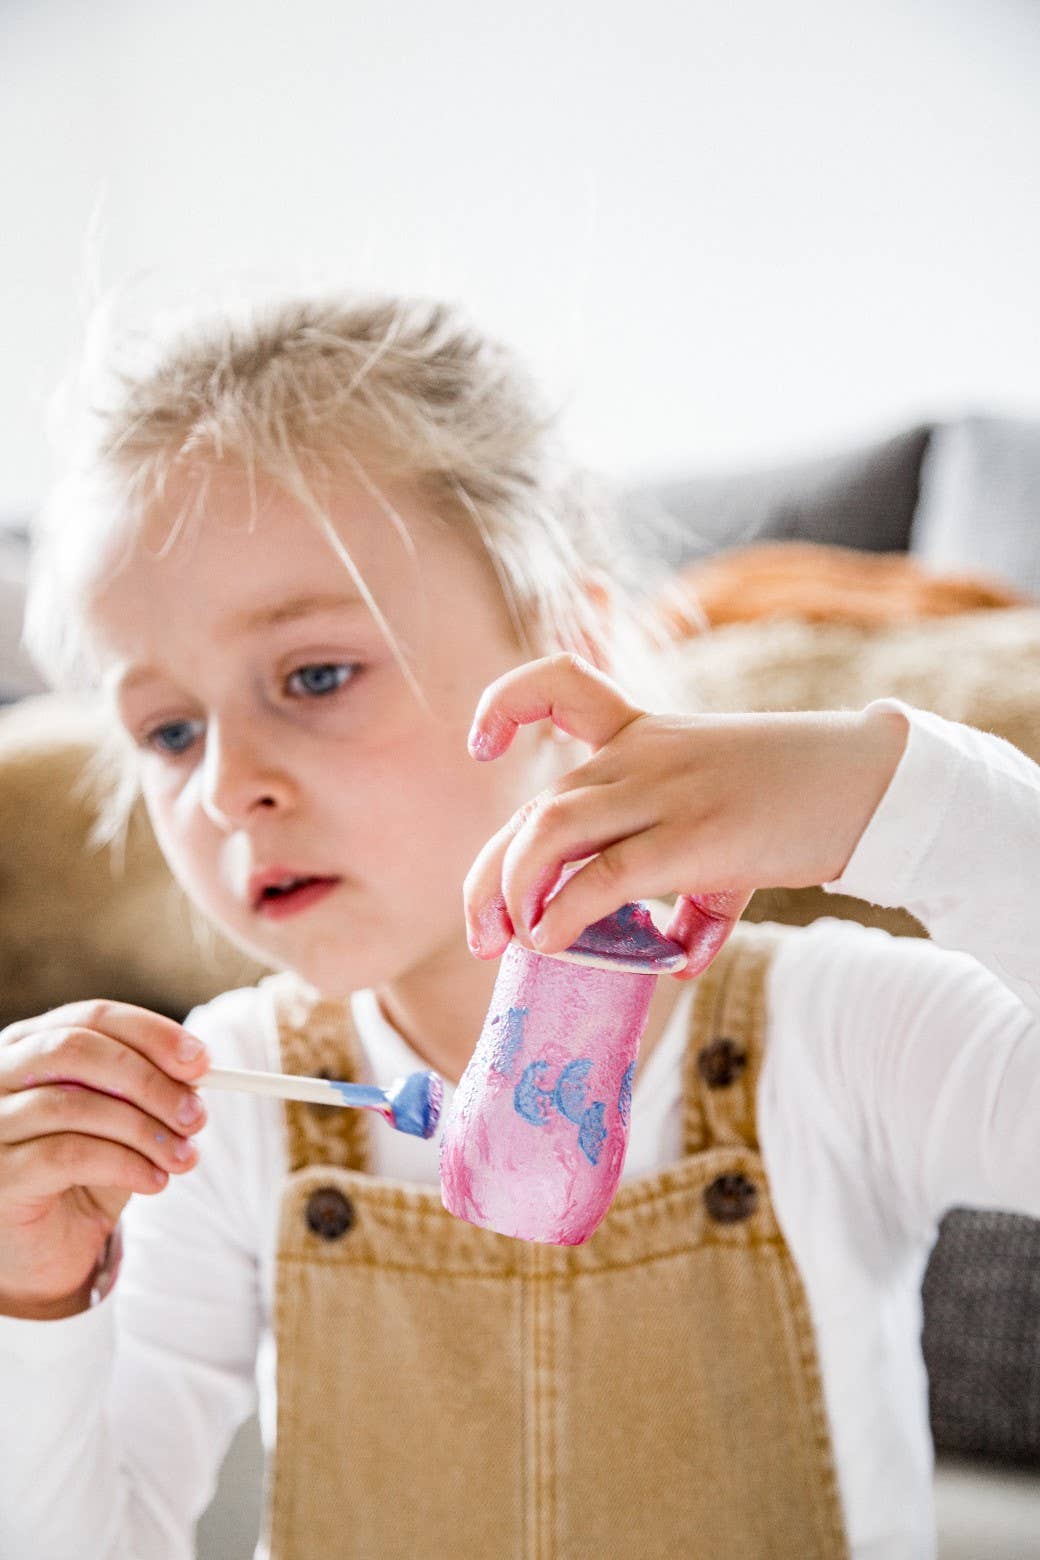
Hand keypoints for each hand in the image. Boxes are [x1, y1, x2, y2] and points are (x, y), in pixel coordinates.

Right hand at [0, 1000, 209, 1318]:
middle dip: (150, 1081)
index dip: (152, 1035)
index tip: (202, 1062)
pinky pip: (67, 1155)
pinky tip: (155, 1180)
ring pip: (74, 1104)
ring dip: (144, 1130)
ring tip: (183, 1157)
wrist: (43, 1249)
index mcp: (32, 1044)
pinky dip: (124, 1164)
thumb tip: (197, 1070)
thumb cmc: (85, 1172)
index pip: (93, 1017)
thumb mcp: (123, 1120)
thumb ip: (150, 1088)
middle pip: (77, 1051)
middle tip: (196, 1115)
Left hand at [463, 653, 907, 975]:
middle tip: (480, 931)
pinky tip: (553, 941)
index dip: (506, 707)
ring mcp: (664, 792)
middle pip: (537, 806)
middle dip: (490, 874)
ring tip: (514, 940)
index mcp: (643, 734)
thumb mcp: (725, 823)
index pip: (561, 686)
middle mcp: (641, 756)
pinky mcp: (693, 838)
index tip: (482, 743)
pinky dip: (564, 912)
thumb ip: (691, 890)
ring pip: (552, 831)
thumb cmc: (794, 803)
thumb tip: (676, 959)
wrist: (866, 783)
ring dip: (513, 891)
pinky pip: (606, 876)